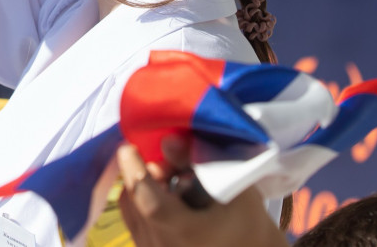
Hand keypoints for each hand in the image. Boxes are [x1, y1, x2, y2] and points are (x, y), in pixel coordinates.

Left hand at [116, 138, 286, 246]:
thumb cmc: (246, 221)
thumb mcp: (231, 185)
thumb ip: (198, 160)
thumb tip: (168, 140)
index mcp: (182, 231)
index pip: (145, 197)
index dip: (133, 168)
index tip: (130, 145)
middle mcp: (161, 245)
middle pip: (134, 200)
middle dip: (144, 174)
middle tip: (167, 162)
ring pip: (131, 211)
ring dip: (144, 188)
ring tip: (171, 179)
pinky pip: (136, 223)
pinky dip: (145, 203)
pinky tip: (169, 197)